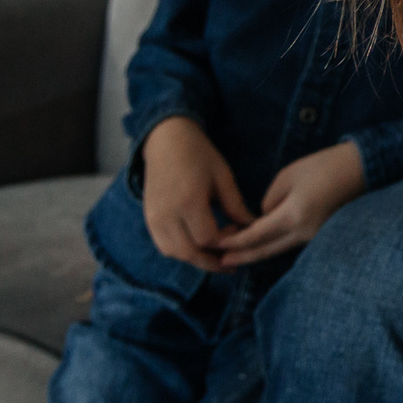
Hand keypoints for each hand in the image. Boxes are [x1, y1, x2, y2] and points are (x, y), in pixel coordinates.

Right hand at [141, 115, 252, 271]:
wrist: (166, 141)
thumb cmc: (200, 156)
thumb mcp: (223, 178)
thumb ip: (236, 206)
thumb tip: (254, 227)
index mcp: (188, 202)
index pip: (208, 239)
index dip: (226, 242)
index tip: (238, 231)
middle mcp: (166, 214)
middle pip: (189, 253)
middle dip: (212, 261)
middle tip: (232, 261)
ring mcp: (154, 218)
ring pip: (174, 253)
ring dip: (196, 258)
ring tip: (216, 254)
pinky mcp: (148, 218)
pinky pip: (164, 245)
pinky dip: (181, 251)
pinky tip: (199, 245)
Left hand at [214, 141, 367, 267]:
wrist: (361, 169)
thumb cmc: (323, 166)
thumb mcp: (287, 176)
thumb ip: (270, 201)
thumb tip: (265, 217)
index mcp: (294, 215)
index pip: (256, 235)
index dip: (234, 242)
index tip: (215, 245)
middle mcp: (304, 232)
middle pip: (266, 250)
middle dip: (242, 256)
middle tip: (220, 262)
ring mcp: (315, 236)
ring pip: (278, 249)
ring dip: (257, 251)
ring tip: (235, 254)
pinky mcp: (320, 234)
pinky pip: (291, 242)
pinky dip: (273, 244)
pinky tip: (261, 243)